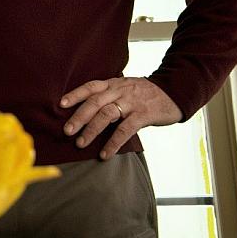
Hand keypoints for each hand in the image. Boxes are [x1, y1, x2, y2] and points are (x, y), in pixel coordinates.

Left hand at [60, 76, 181, 159]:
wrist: (175, 92)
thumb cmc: (145, 94)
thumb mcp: (125, 88)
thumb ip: (109, 96)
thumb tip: (86, 111)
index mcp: (113, 84)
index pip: (90, 86)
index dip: (75, 94)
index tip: (60, 104)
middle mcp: (120, 90)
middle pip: (94, 102)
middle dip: (78, 117)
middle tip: (66, 131)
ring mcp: (132, 102)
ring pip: (107, 115)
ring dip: (91, 130)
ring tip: (80, 143)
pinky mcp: (144, 114)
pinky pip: (125, 129)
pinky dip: (113, 143)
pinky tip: (105, 153)